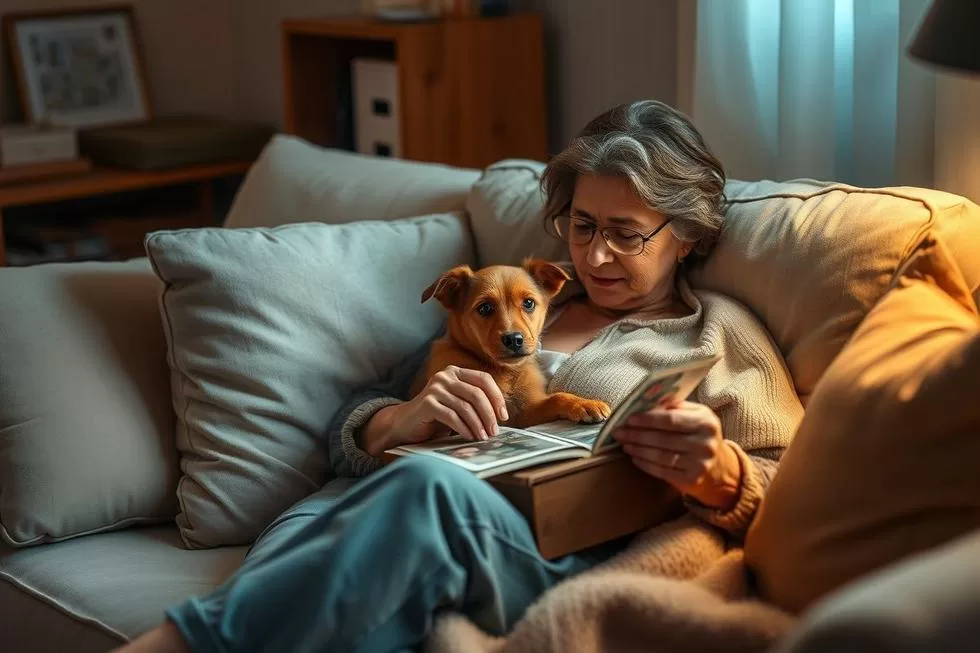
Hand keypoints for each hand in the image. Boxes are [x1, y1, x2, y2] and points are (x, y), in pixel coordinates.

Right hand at [375, 366, 508, 452]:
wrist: (405, 424)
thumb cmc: (436, 416)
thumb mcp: (458, 404)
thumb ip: (474, 403)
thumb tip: (500, 416)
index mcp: (455, 372)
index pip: (483, 379)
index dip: (497, 397)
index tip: (503, 416)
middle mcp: (445, 376)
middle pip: (476, 393)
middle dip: (489, 415)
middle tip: (494, 431)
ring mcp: (434, 388)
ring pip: (465, 407)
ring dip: (478, 425)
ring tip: (483, 437)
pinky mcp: (427, 403)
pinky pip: (452, 416)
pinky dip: (463, 429)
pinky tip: (469, 437)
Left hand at [613, 400, 740, 510]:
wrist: (720, 468)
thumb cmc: (701, 436)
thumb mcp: (696, 416)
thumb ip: (675, 407)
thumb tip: (646, 401)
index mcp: (706, 421)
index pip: (670, 419)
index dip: (647, 419)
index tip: (628, 419)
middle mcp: (705, 443)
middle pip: (662, 438)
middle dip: (636, 435)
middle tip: (618, 432)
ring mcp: (699, 463)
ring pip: (660, 456)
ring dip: (638, 449)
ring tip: (624, 444)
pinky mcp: (692, 480)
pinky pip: (662, 471)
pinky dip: (645, 464)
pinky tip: (634, 457)